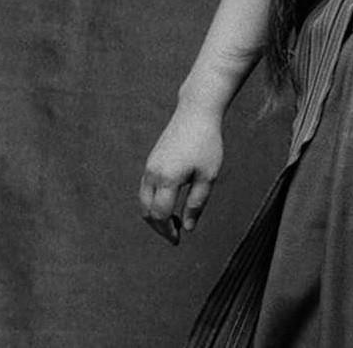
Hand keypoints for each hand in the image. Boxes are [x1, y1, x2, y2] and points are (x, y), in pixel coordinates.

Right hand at [138, 105, 223, 244]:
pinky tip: (170, 204)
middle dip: (159, 227)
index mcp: (168, 179)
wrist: (196, 113)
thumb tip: (189, 228)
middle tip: (175, 235)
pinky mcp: (151, 162)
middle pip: (147, 211)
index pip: (160, 215)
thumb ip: (197, 203)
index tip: (179, 239)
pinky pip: (146, 189)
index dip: (168, 231)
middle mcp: (153, 174)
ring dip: (155, 215)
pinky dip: (153, 202)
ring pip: (143, 201)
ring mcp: (149, 167)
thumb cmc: (207, 143)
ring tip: (174, 222)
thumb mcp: (208, 175)